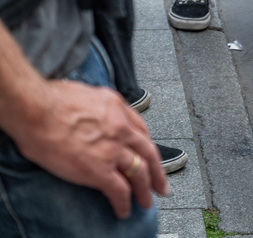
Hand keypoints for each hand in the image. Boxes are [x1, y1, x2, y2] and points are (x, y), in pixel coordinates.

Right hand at [10, 79, 167, 218]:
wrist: (38, 111)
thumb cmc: (52, 99)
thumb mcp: (86, 93)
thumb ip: (97, 108)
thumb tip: (93, 116)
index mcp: (117, 106)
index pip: (141, 129)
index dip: (146, 146)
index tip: (148, 156)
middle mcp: (121, 127)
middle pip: (148, 152)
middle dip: (157, 171)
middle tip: (161, 185)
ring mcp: (113, 150)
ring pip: (140, 173)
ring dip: (145, 191)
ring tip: (146, 202)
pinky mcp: (100, 170)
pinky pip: (120, 191)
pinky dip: (124, 204)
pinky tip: (123, 211)